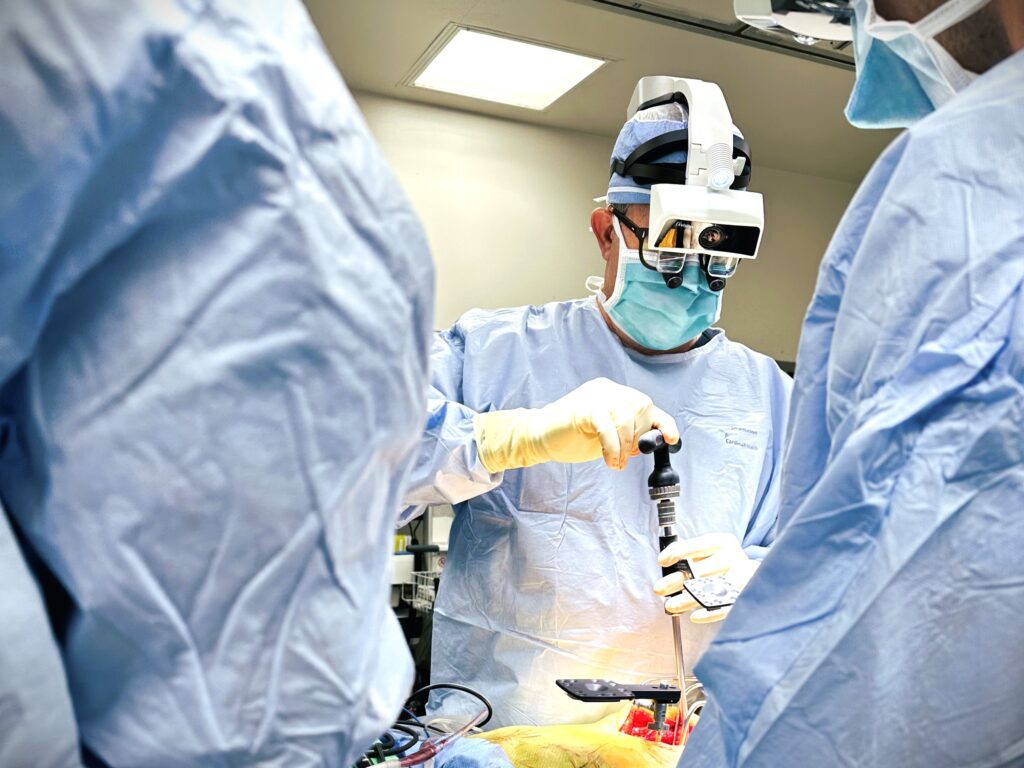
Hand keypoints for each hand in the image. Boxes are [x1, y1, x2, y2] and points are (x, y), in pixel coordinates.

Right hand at [473, 377, 678, 471]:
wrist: (538, 437)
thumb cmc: (572, 437)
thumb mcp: (607, 435)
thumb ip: (627, 435)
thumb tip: (650, 443)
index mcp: (615, 393)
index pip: (646, 405)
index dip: (663, 423)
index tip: (672, 439)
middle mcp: (608, 389)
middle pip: (641, 408)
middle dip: (638, 437)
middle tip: (625, 457)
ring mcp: (596, 395)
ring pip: (626, 418)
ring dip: (625, 447)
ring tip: (615, 462)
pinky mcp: (584, 406)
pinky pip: (608, 427)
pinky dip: (613, 447)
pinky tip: (608, 460)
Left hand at [653, 533, 757, 623]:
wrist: (753, 574)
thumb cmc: (720, 561)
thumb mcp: (707, 550)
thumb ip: (687, 552)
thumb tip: (665, 561)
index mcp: (723, 542)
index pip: (698, 545)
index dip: (678, 552)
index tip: (662, 561)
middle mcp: (733, 558)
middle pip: (701, 571)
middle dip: (677, 580)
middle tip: (659, 589)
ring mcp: (742, 578)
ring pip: (710, 591)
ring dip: (687, 599)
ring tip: (670, 605)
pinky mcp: (744, 596)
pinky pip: (725, 608)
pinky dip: (709, 613)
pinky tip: (694, 617)